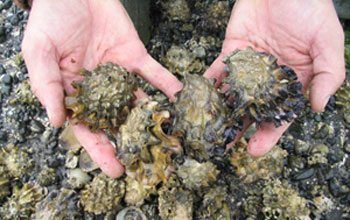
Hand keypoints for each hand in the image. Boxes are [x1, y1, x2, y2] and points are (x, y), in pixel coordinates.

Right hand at [22, 0, 181, 176]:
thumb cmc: (50, 19)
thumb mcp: (39, 52)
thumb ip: (47, 87)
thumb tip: (57, 122)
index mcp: (75, 94)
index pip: (89, 129)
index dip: (102, 151)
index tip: (116, 170)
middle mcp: (101, 90)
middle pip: (118, 122)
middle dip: (132, 143)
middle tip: (149, 163)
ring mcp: (120, 75)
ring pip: (139, 102)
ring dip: (154, 120)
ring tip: (170, 140)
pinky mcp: (136, 57)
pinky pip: (155, 73)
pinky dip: (168, 86)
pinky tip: (180, 100)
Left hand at [204, 0, 344, 156]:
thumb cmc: (312, 11)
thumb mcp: (328, 43)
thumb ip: (327, 75)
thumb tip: (317, 107)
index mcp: (292, 83)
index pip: (279, 115)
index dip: (268, 134)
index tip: (255, 150)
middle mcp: (268, 80)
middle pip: (251, 111)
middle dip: (237, 130)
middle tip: (222, 148)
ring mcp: (248, 68)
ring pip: (232, 95)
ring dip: (219, 113)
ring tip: (205, 130)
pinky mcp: (232, 52)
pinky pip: (219, 71)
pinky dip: (208, 85)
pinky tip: (197, 100)